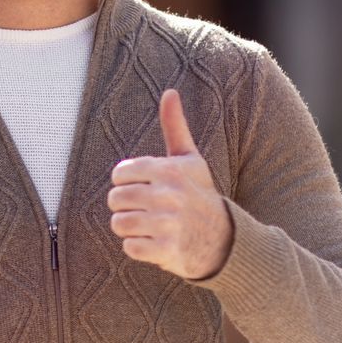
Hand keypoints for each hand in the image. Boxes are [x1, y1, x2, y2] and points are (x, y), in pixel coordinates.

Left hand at [107, 89, 233, 279]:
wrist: (225, 239)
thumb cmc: (200, 194)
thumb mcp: (190, 159)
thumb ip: (175, 126)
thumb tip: (170, 92)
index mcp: (170, 171)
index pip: (121, 173)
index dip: (124, 182)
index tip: (139, 186)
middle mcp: (170, 196)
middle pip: (116, 199)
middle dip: (123, 206)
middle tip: (142, 209)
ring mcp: (169, 225)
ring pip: (120, 223)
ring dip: (128, 227)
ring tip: (145, 225)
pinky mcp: (168, 251)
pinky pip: (130, 248)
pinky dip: (137, 247)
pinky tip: (153, 242)